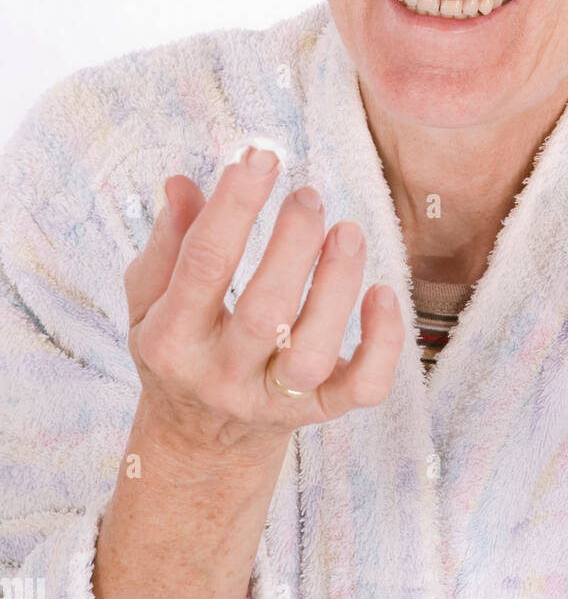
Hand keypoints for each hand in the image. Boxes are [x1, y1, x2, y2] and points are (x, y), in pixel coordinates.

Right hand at [124, 145, 403, 464]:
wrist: (202, 442)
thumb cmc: (182, 347)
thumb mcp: (152, 299)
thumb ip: (169, 242)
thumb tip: (182, 183)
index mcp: (172, 339)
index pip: (203, 265)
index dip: (233, 206)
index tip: (258, 157)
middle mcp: (222, 375)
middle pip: (264, 312)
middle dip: (292, 245)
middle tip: (308, 196)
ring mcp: (273, 400)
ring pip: (313, 352)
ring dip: (337, 286)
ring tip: (348, 231)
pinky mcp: (320, 412)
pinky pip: (361, 387)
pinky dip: (382, 344)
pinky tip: (384, 293)